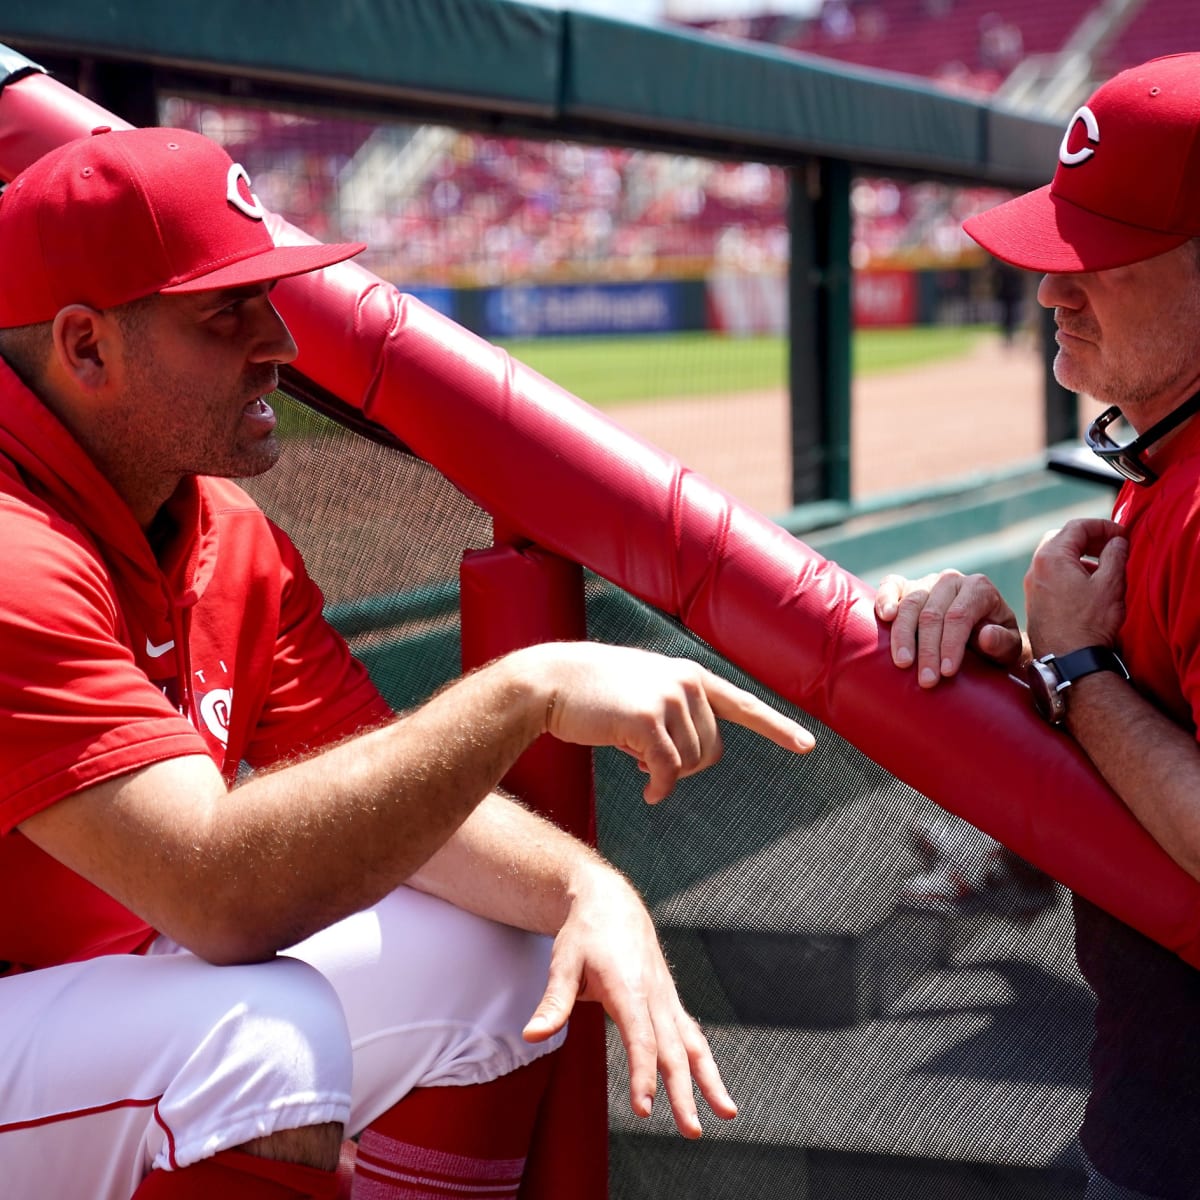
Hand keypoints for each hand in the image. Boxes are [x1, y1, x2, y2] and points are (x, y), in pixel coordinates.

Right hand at [521, 643, 814, 802]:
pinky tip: (646, 791)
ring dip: (665, 773)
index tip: (807, 745)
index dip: (776, 726)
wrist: (550, 682)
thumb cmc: (591, 694)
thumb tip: (686, 760)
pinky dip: (660, 787)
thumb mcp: (641, 694)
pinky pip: (668, 771)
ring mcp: (668, 699)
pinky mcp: (646, 719)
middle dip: (684, 766)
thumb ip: (672, 714)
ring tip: (633, 755)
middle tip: (646, 759)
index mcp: (689, 675)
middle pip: (712, 750)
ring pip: (690, 763)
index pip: (742, 703)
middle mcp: (686, 682)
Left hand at [522, 862, 734, 1138]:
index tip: (645, 1108)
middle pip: (673, 1050)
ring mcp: (666, 998)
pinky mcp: (669, 1000)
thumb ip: (553, 1002)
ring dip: (709, 1080)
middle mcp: (655, 994)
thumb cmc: (584, 934)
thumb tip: (532, 1035)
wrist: (612, 902)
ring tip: (728, 1115)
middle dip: (684, 1092)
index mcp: (629, 987)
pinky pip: (691, 1034)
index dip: (643, 1074)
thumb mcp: (563, 962)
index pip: (641, 1038)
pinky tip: (714, 1090)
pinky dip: (705, 1062)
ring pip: (692, 1043)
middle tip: (692, 1131)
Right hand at [875, 569, 1023, 687]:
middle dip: (928, 650)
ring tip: (903, 663)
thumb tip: (985, 636)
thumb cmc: (994, 643)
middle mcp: (951, 580)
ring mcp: (926, 581)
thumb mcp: (1008, 648)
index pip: (959, 616)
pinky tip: (885, 617)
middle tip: (926, 680)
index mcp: (979, 588)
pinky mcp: (905, 585)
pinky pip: (891, 585)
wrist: (979, 632)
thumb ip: (1003, 642)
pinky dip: (885, 599)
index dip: (951, 644)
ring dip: (903, 636)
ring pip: (910, 605)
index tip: (947, 672)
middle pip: (932, 614)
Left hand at [1024, 519, 1127, 657]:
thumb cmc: (1090, 623)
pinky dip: (1070, 570)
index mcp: (1052, 557)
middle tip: (1111, 545)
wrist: (1069, 660)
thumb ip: (1115, 555)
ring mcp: (1032, 585)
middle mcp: (1035, 568)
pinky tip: (1088, 585)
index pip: (1077, 527)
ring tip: (1103, 565)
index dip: (1103, 526)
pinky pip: (1051, 575)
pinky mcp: (1035, 601)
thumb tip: (1117, 541)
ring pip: (1055, 557)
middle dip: (1088, 537)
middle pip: (1062, 538)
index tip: (1121, 535)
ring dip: (1079, 555)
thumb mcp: (1111, 584)